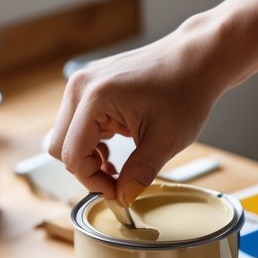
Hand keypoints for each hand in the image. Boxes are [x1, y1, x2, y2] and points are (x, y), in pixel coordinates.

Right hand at [47, 0, 257, 201]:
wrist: (197, 58)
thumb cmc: (187, 89)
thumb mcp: (167, 140)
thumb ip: (139, 173)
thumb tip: (122, 199)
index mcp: (95, 98)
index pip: (73, 156)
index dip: (93, 182)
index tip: (119, 193)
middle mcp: (80, 87)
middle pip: (60, 147)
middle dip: (86, 171)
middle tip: (118, 182)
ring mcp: (82, 83)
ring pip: (65, 136)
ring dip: (87, 157)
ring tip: (119, 166)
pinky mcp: (89, 86)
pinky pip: (75, 123)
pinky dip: (90, 142)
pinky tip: (114, 149)